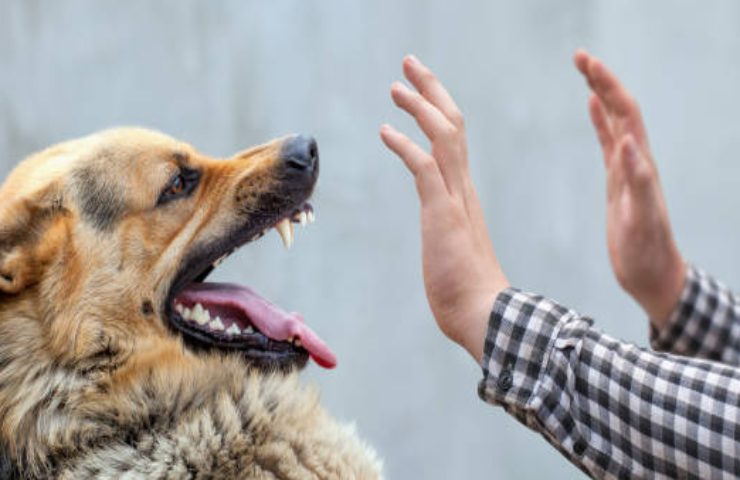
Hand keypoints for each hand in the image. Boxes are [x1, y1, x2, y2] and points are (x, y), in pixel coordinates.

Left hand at [380, 55, 508, 362]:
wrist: (485, 317)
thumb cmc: (469, 295)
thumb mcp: (454, 253)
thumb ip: (450, 237)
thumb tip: (445, 243)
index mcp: (465, 196)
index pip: (454, 141)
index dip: (438, 111)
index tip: (421, 92)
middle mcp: (464, 190)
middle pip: (452, 125)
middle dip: (431, 91)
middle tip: (410, 66)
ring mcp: (455, 200)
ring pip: (443, 137)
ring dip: (420, 107)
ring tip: (396, 85)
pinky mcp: (442, 214)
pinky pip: (424, 168)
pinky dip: (406, 145)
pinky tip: (385, 130)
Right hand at [574, 50, 685, 327]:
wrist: (652, 274)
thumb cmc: (647, 252)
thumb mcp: (642, 219)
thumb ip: (637, 180)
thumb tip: (627, 140)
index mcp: (641, 164)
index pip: (625, 114)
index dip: (608, 86)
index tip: (587, 64)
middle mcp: (636, 160)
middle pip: (619, 109)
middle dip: (601, 80)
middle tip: (579, 56)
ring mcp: (627, 169)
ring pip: (614, 121)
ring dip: (600, 94)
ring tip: (583, 71)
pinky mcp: (617, 181)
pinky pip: (607, 142)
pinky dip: (598, 121)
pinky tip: (590, 108)